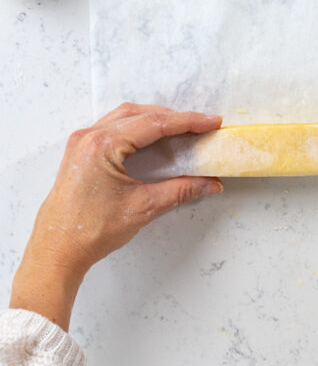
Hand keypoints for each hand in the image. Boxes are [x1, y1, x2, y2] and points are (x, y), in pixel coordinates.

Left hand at [10, 104, 223, 329]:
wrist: (56, 251)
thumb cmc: (91, 231)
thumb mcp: (143, 208)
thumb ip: (180, 190)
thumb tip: (210, 184)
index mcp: (103, 146)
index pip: (154, 124)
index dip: (187, 121)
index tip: (211, 122)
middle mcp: (89, 137)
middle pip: (139, 114)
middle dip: (173, 118)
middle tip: (200, 126)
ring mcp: (81, 142)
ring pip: (124, 117)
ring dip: (154, 119)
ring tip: (180, 129)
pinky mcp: (80, 152)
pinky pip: (112, 128)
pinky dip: (136, 128)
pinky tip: (151, 138)